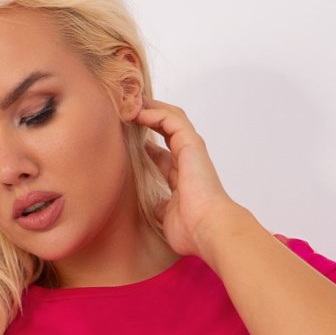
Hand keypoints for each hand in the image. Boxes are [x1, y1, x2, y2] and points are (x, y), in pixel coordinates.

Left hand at [132, 97, 244, 259]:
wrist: (207, 229)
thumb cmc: (191, 229)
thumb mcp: (166, 216)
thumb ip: (160, 206)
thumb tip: (154, 205)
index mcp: (183, 176)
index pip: (164, 154)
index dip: (148, 144)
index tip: (130, 138)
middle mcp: (189, 160)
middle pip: (168, 130)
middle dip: (148, 118)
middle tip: (128, 112)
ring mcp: (191, 150)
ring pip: (171, 118)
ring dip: (150, 109)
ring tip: (130, 105)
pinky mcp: (191, 144)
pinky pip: (171, 119)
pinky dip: (154, 112)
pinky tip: (138, 113)